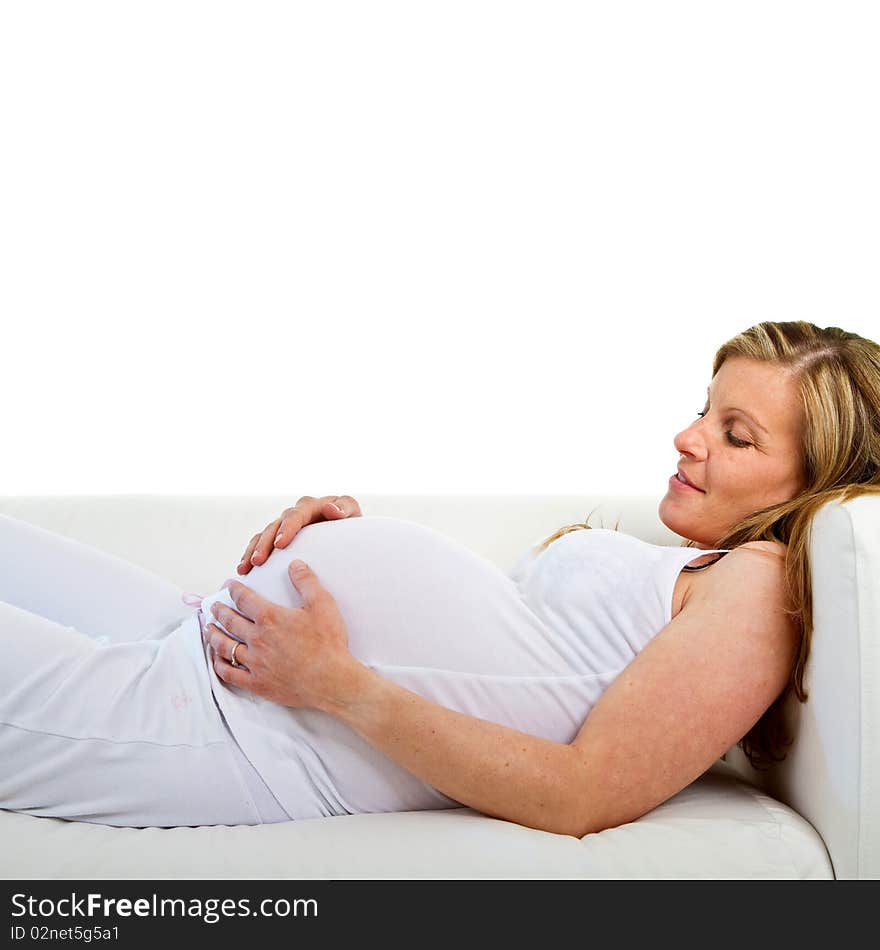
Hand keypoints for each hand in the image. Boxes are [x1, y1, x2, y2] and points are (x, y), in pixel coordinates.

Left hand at [205, 560, 363, 709]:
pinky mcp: (256, 683)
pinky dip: (219, 664)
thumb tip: (295, 564)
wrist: (331, 680)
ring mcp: (254, 662)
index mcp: (270, 618)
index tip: (228, 586)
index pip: (244, 599)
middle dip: (220, 610)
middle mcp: (257, 639)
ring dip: (214, 635)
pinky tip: (217, 659)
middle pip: (230, 621)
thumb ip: (306, 582)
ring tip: (209, 629)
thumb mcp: (322, 604)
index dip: (234, 590)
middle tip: (214, 606)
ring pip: (224, 646)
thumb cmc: (328, 643)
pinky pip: (229, 673)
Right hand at [238, 494, 362, 573]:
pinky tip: (244, 569)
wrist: (350, 536)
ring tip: (246, 567)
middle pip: (276, 525)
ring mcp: (286, 524)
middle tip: (259, 561)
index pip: (297, 515)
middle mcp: (298, 513)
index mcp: (314, 506)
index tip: (280, 544)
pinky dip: (250, 554)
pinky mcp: (279, 536)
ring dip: (253, 550)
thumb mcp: (353, 515)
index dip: (287, 528)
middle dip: (265, 543)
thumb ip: (345, 510)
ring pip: (264, 534)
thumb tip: (331, 509)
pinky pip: (260, 543)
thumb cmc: (353, 526)